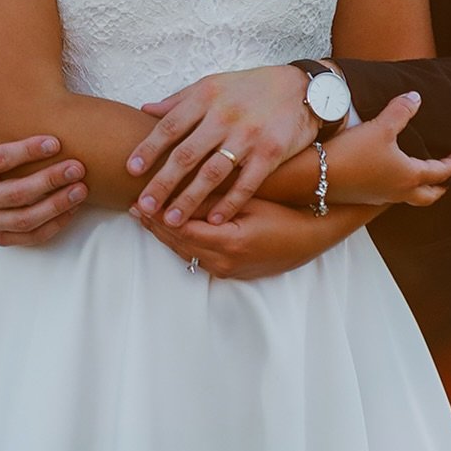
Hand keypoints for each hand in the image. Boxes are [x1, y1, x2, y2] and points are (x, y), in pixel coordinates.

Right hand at [0, 94, 87, 246]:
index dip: (26, 152)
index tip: (54, 142)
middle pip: (16, 194)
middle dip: (49, 181)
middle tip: (77, 167)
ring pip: (25, 220)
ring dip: (57, 206)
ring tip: (81, 189)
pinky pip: (29, 237)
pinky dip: (54, 226)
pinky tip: (73, 209)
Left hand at [127, 65, 316, 228]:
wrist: (303, 89)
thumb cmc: (251, 88)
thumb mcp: (213, 84)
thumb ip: (180, 101)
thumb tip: (145, 110)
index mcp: (206, 97)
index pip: (170, 126)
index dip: (148, 148)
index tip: (131, 170)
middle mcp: (225, 116)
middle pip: (186, 154)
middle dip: (163, 182)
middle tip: (145, 205)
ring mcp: (248, 136)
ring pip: (212, 173)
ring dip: (190, 199)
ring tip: (171, 220)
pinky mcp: (270, 153)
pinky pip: (247, 183)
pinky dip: (230, 203)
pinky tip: (215, 220)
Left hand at [131, 196, 365, 280]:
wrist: (316, 233)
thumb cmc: (287, 208)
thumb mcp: (251, 196)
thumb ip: (215, 192)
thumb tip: (180, 178)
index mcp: (228, 241)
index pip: (180, 228)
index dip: (157, 213)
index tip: (140, 197)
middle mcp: (225, 262)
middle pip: (178, 242)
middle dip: (154, 224)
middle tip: (134, 204)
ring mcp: (228, 271)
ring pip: (185, 252)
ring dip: (165, 234)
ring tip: (146, 215)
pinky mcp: (232, 272)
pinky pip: (198, 258)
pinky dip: (181, 242)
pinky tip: (170, 229)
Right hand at [326, 92, 450, 207]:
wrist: (315, 176)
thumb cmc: (352, 154)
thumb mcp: (380, 127)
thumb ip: (400, 111)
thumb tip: (415, 98)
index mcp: (409, 176)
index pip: (439, 172)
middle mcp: (398, 191)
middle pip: (428, 196)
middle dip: (439, 188)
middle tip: (446, 181)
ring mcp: (380, 197)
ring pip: (408, 198)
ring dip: (418, 190)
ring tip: (419, 178)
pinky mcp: (363, 197)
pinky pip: (389, 196)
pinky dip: (397, 188)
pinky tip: (387, 177)